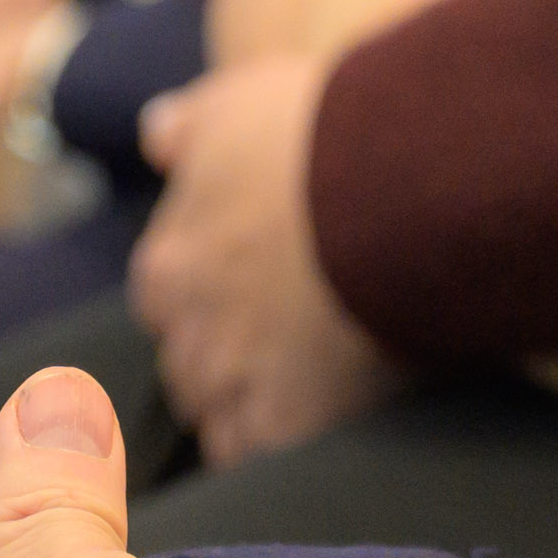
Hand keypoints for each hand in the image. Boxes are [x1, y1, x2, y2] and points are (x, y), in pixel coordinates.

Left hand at [133, 53, 400, 465]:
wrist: (401, 179)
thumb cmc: (324, 129)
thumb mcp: (240, 102)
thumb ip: (187, 127)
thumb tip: (156, 135)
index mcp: (169, 258)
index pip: (170, 296)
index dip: (214, 293)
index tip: (259, 283)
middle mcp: (184, 325)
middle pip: (191, 361)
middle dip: (227, 353)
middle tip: (293, 332)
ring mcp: (229, 381)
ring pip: (219, 413)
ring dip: (251, 402)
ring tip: (318, 378)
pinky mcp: (280, 427)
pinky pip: (263, 455)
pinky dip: (282, 443)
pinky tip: (325, 419)